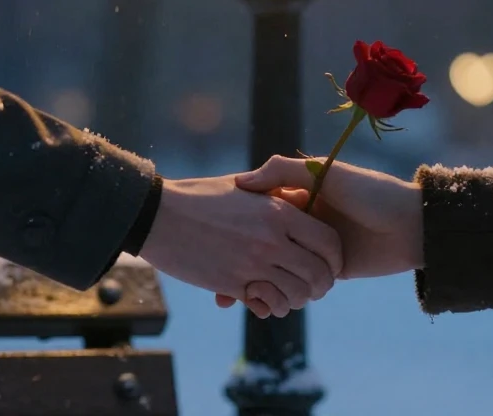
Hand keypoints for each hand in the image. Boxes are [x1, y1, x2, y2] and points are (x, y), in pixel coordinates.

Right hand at [140, 175, 341, 318]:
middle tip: (313, 284)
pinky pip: (265, 304)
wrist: (157, 215)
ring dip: (296, 298)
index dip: (335, 257)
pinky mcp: (231, 284)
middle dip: (321, 285)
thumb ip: (274, 190)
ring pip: (296, 295)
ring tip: (287, 293)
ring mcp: (252, 264)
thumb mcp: (242, 185)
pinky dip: (269, 306)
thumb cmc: (198, 195)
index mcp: (279, 212)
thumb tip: (300, 197)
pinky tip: (260, 299)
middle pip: (319, 274)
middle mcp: (271, 240)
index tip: (330, 262)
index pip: (328, 242)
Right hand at [213, 156, 422, 308]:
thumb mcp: (324, 171)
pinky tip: (250, 304)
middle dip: (233, 262)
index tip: (209, 235)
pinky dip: (268, 299)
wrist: (412, 226)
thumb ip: (284, 169)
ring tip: (226, 295)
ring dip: (250, 285)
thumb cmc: (369, 192)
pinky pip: (289, 291)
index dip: (234, 227)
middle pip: (257, 249)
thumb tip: (241, 181)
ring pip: (269, 273)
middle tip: (209, 273)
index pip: (256, 215)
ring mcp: (310, 254)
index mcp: (298, 201)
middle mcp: (300, 229)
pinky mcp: (324, 277)